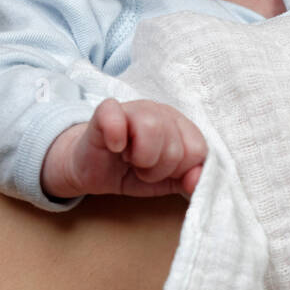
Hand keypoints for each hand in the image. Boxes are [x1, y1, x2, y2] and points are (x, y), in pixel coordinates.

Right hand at [42, 99, 206, 200]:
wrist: (91, 169)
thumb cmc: (131, 171)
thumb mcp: (166, 181)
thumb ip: (189, 180)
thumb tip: (197, 180)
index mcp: (179, 125)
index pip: (197, 149)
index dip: (179, 170)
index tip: (162, 171)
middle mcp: (160, 111)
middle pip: (175, 145)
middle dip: (157, 169)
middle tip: (140, 167)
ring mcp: (133, 108)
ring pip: (152, 127)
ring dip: (140, 158)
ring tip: (129, 160)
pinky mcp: (105, 112)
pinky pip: (115, 117)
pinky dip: (116, 137)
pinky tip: (114, 146)